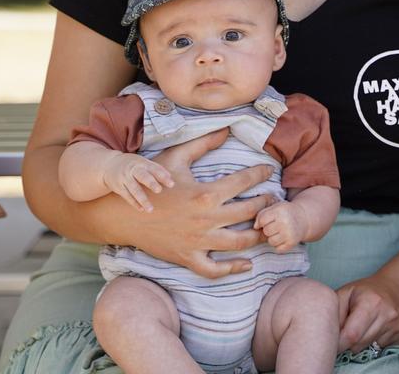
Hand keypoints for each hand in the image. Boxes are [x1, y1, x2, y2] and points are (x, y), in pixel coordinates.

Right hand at [100, 152, 173, 211]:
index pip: (154, 169)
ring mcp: (124, 179)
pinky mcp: (118, 187)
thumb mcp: (143, 162)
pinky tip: (142, 210)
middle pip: (142, 176)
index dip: (163, 176)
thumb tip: (171, 177)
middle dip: (150, 183)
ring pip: (134, 189)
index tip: (172, 184)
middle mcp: (132, 170)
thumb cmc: (132, 164)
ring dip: (142, 200)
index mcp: (141, 163)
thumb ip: (156, 168)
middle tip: (159, 190)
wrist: (108, 165)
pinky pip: (127, 196)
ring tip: (151, 209)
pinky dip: (134, 203)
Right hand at [128, 129, 275, 278]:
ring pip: (239, 242)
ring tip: (268, 227)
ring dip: (258, 235)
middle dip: (266, 204)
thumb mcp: (175, 158)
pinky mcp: (188, 258)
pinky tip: (246, 263)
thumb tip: (226, 130)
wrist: (125, 214)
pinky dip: (232, 269)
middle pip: (249, 212)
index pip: (244, 181)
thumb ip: (202, 143)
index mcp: (206, 193)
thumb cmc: (152, 184)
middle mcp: (206, 219)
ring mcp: (198, 241)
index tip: (269, 170)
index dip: (260, 174)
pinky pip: (214, 269)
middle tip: (274, 199)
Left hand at [254, 200, 308, 252]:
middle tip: (276, 226)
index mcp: (280, 210)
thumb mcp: (275, 207)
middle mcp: (286, 222)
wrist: (304, 219)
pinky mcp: (292, 243)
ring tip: (280, 232)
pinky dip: (279, 245)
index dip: (262, 221)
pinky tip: (284, 238)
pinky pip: (278, 249)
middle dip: (268, 229)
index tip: (268, 220)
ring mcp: (290, 234)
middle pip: (266, 231)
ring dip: (273, 238)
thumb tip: (255, 227)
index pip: (262, 220)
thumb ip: (262, 214)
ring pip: (271, 241)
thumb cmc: (285, 213)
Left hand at [336, 274, 398, 353]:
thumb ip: (334, 312)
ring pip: (370, 350)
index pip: (351, 335)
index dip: (338, 343)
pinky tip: (375, 332)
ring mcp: (398, 328)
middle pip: (359, 345)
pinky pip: (382, 351)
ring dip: (361, 344)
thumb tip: (326, 335)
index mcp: (371, 302)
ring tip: (362, 330)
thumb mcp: (346, 293)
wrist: (396, 290)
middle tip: (347, 333)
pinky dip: (374, 345)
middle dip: (348, 343)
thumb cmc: (365, 292)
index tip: (333, 341)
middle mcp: (388, 315)